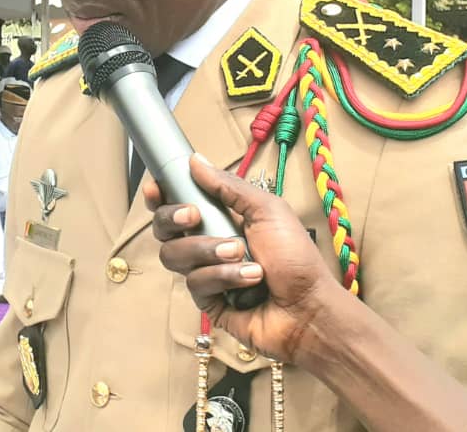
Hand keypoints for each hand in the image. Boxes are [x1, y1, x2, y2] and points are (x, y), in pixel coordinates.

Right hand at [144, 155, 336, 363]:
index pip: (176, 203)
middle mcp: (208, 244)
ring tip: (241, 254)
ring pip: (174, 255)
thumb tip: (196, 161)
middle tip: (195, 216)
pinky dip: (223, 277)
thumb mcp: (267, 210)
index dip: (161, 195)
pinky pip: (195, 283)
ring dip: (208, 251)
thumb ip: (228, 186)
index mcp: (220, 218)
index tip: (157, 188)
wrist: (309, 306)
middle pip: (163, 228)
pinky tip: (249, 279)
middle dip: (173, 218)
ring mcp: (206, 273)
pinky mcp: (207, 301)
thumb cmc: (296, 257)